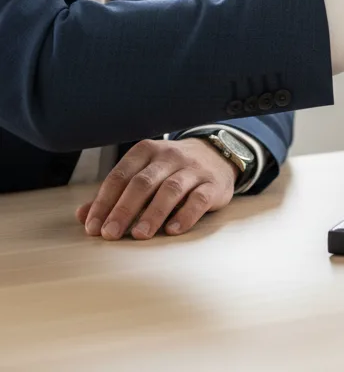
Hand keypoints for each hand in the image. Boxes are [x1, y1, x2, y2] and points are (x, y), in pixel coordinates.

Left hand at [75, 138, 236, 239]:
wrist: (217, 155)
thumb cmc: (171, 170)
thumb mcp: (143, 173)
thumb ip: (115, 194)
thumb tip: (82, 214)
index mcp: (147, 151)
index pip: (121, 175)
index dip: (104, 202)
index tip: (93, 226)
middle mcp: (170, 156)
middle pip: (143, 182)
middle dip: (124, 209)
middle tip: (110, 234)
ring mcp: (194, 169)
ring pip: (171, 189)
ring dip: (153, 213)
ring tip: (139, 235)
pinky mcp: (213, 184)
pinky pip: (199, 199)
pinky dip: (185, 215)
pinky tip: (172, 230)